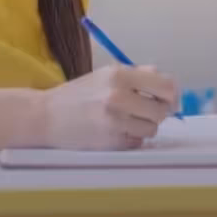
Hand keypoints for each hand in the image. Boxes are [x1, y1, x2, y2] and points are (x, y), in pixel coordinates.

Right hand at [36, 65, 178, 149]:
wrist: (44, 116)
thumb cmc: (79, 94)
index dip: (172, 94)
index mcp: (120, 75)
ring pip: (153, 128)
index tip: (169, 99)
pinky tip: (115, 131)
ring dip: (144, 126)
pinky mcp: (110, 142)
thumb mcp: (107, 74)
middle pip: (163, 110)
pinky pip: (138, 141)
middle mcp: (118, 96)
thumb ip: (140, 75)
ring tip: (125, 120)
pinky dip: (132, 138)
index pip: (167, 85)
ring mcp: (114, 121)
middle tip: (145, 111)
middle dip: (159, 112)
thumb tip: (171, 86)